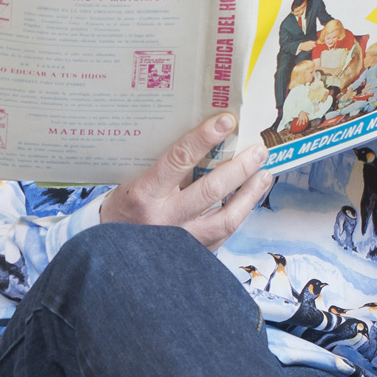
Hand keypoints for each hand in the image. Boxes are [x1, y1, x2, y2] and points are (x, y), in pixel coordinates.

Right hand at [99, 111, 271, 247]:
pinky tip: (250, 200)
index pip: (178, 160)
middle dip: (240, 167)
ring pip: (226, 217)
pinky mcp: (194, 255)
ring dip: (250, 194)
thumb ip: (164, 168)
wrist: (112, 255)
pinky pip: (225, 233)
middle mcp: (165, 219)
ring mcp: (181, 241)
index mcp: (144, 195)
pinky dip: (241, 214)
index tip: (226, 121)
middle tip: (258, 150)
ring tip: (264, 174)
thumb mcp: (133, 183)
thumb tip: (201, 140)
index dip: (204, 138)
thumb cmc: (124, 211)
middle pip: (211, 190)